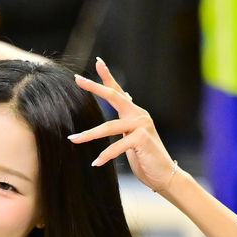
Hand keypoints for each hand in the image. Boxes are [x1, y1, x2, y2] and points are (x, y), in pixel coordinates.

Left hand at [69, 59, 177, 193]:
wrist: (163, 175)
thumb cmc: (146, 159)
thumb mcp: (132, 139)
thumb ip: (125, 125)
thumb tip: (118, 111)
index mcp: (135, 113)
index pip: (118, 92)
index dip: (108, 77)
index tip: (98, 62)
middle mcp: (139, 115)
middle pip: (113, 96)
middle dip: (94, 88)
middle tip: (78, 79)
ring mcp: (141, 125)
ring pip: (109, 127)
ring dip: (89, 134)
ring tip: (73, 139)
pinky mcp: (142, 139)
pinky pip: (117, 146)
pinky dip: (105, 155)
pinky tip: (96, 163)